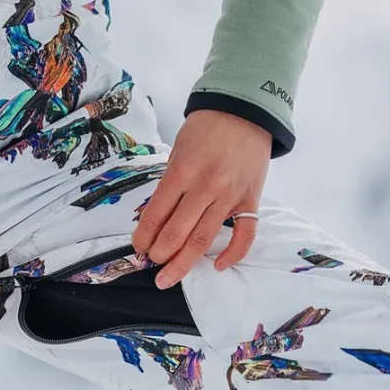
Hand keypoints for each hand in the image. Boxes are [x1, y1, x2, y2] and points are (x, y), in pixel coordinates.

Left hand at [133, 109, 271, 288]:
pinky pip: (244, 235)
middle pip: (177, 234)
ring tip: (168, 278)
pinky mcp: (251, 200)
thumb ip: (169, 184)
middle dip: (160, 255)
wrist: (245, 111)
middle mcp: (205, 187)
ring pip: (204, 240)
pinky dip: (232, 255)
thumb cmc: (206, 129)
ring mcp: (230, 196)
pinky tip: (217, 266)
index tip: (138, 248)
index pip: (156, 215)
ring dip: (183, 263)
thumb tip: (155, 219)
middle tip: (152, 265)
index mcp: (181, 172)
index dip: (143, 238)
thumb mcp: (177, 150)